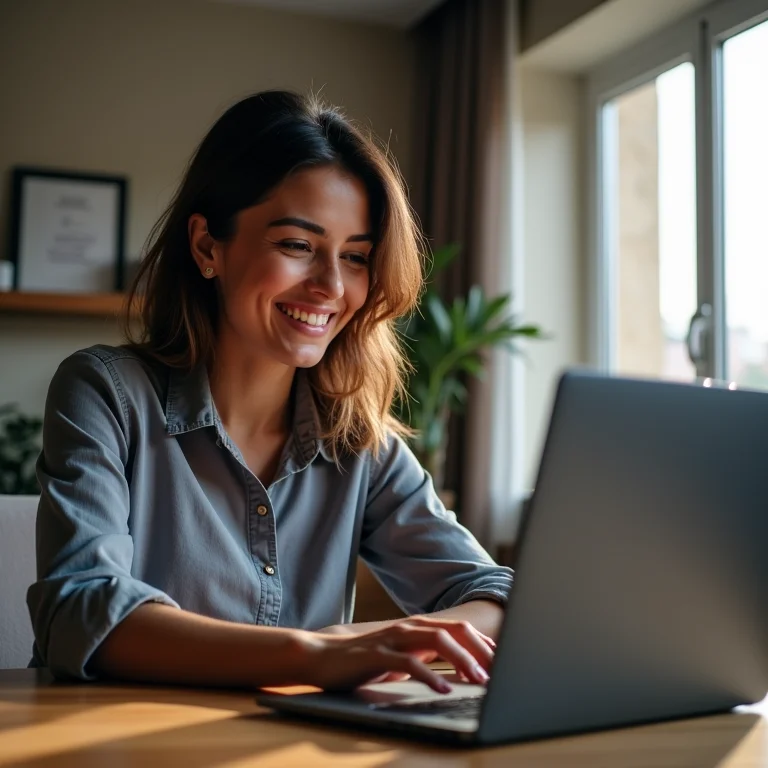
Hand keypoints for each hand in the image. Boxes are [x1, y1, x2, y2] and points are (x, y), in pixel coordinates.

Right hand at [303, 616, 494, 692]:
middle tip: (498, 672)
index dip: (483, 644)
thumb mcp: (401, 655)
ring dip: (461, 659)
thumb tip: (461, 668)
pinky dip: (429, 674)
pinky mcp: (378, 654)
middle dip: (480, 650)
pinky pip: (409, 662)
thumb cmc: (365, 659)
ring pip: (436, 640)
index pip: (459, 629)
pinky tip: (443, 688)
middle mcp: (409, 627)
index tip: (502, 662)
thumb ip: (426, 655)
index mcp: (417, 627)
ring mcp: (394, 639)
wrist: (323, 655)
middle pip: (454, 631)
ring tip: (477, 679)